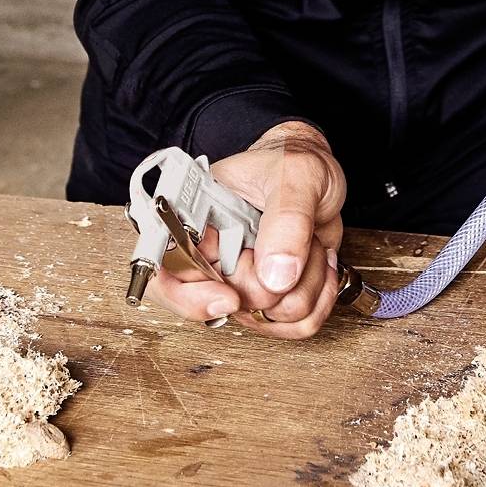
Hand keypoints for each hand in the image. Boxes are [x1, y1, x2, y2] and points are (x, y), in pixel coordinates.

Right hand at [147, 122, 345, 338]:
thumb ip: (286, 219)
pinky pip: (290, 326)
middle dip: (268, 286)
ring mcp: (239, 278)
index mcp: (195, 215)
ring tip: (310, 245)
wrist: (318, 174)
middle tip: (293, 249)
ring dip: (302, 288)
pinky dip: (317, 302)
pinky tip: (321, 265)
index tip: (230, 296)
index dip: (189, 295)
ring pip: (261, 319)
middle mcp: (210, 252)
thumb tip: (275, 274)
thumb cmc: (293, 161)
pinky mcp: (267, 295)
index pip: (164, 269)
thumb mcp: (295, 174)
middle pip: (218, 304)